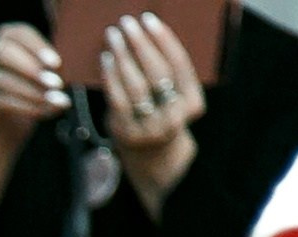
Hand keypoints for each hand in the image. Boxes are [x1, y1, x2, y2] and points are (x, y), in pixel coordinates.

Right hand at [0, 22, 68, 144]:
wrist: (7, 120)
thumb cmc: (30, 85)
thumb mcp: (42, 71)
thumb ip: (50, 70)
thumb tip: (59, 80)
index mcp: (5, 36)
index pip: (19, 34)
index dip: (37, 47)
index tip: (56, 63)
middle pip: (3, 52)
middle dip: (31, 68)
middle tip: (56, 84)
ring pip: (4, 80)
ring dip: (33, 92)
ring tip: (56, 101)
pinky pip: (4, 101)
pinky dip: (27, 107)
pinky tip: (45, 111)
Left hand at [101, 12, 205, 210]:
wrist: (152, 157)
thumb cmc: (162, 113)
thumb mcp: (174, 95)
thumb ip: (166, 70)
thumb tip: (146, 31)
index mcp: (192, 103)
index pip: (180, 65)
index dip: (164, 40)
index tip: (150, 19)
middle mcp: (174, 117)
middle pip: (158, 74)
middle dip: (141, 44)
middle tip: (127, 22)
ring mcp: (150, 128)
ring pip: (136, 86)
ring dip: (123, 56)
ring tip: (114, 35)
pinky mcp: (127, 133)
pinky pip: (117, 99)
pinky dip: (110, 75)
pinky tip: (106, 58)